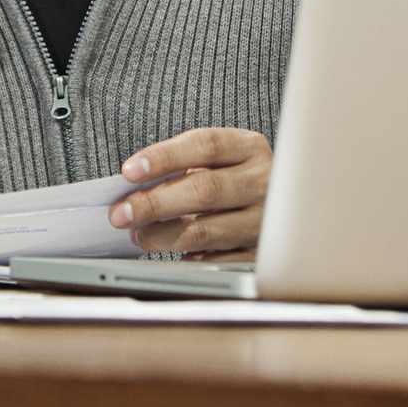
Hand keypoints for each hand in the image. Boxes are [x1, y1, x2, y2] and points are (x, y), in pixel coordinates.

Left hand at [110, 127, 271, 260]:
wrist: (285, 205)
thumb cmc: (234, 178)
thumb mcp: (217, 162)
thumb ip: (183, 168)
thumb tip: (134, 189)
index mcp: (249, 147)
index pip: (205, 145)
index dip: (164, 157)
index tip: (129, 171)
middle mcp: (264, 181)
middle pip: (205, 189)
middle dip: (156, 203)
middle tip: (122, 213)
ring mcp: (266, 220)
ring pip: (208, 230)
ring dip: (165, 235)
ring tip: (139, 236)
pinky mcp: (262, 254)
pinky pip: (220, 261)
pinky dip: (191, 259)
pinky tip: (173, 257)